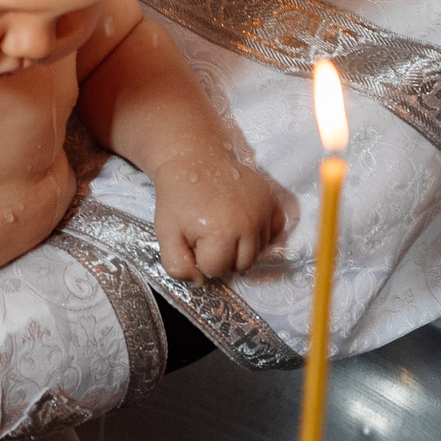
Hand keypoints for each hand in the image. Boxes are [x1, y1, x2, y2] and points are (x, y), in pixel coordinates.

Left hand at [151, 148, 289, 280]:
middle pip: (241, 265)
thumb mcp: (165, 232)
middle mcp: (248, 223)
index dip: (200, 258)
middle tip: (207, 233)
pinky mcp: (272, 201)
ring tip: (223, 224)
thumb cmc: (178, 197)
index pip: (216, 270)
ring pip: (257, 253)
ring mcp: (263, 211)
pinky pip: (275, 234)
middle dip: (222, 256)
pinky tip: (243, 223)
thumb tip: (200, 282)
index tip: (193, 239)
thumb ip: (177, 265)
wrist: (195, 159)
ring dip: (241, 246)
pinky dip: (261, 234)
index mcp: (220, 231)